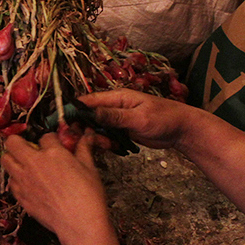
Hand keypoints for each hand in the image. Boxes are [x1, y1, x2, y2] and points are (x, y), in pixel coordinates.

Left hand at [1, 132, 110, 244]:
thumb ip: (83, 149)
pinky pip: (11, 182)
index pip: (45, 136)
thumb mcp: (90, 168)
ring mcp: (24, 181)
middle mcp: (33, 163)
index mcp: (53, 153)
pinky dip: (16, 180)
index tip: (55, 145)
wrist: (79, 223)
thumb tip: (86, 137)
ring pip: (5, 160)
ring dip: (13, 159)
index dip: (50, 140)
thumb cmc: (88, 196)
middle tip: (28, 148)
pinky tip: (27, 183)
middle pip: (13, 142)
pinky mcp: (21, 197)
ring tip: (24, 164)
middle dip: (19, 141)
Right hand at [77, 88, 192, 149]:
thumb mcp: (138, 118)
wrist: (182, 130)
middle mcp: (114, 106)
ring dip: (95, 137)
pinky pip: (107, 135)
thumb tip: (90, 112)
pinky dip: (106, 143)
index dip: (74, 110)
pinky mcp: (122, 130)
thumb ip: (114, 116)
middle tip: (80, 141)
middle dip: (82, 128)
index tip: (62, 122)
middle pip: (89, 115)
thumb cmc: (164, 118)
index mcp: (117, 97)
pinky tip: (113, 148)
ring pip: (96, 127)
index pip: (89, 101)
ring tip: (103, 146)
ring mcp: (117, 119)